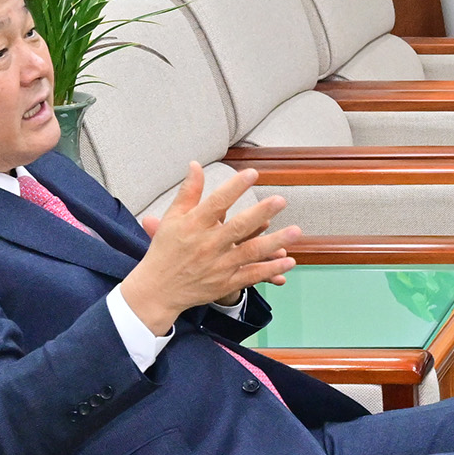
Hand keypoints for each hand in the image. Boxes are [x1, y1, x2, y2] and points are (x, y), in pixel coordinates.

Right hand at [122, 163, 301, 334]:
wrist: (157, 290)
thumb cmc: (165, 250)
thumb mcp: (173, 219)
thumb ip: (188, 192)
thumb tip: (195, 164)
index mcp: (193, 226)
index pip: (217, 203)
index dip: (235, 187)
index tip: (252, 173)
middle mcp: (207, 245)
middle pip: (237, 227)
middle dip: (260, 212)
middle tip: (281, 200)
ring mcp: (218, 265)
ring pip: (250, 252)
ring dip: (275, 242)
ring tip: (296, 231)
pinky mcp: (225, 283)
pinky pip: (252, 275)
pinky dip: (271, 269)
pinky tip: (290, 261)